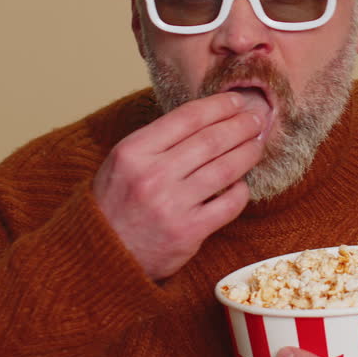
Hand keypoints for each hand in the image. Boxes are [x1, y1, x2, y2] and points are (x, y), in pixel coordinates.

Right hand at [91, 92, 264, 279]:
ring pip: (225, 168)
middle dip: (240, 125)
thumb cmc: (114, 204)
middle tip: (257, 119)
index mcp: (134, 151)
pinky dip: (241, 190)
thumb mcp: (122, 162)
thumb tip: (204, 118)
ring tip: (257, 144)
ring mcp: (172, 205)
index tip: (235, 101)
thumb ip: (157, 141)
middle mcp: (153, 175)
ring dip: (248, 152)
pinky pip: (228, 204)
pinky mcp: (189, 232)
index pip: (187, 118)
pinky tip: (242, 183)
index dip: (218, 106)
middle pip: (211, 140)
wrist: (100, 256)